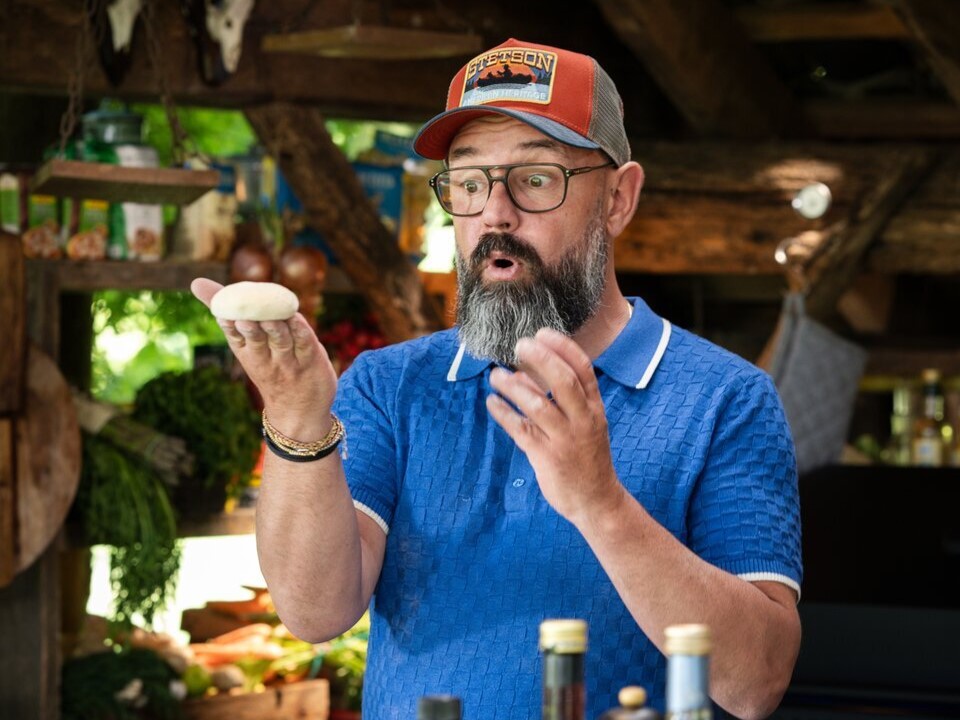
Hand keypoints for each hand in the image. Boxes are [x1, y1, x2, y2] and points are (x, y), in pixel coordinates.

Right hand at [191, 278, 337, 439]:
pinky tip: (298, 318)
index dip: (229, 322)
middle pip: (256, 338)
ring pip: (280, 340)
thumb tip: (196, 281)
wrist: (298, 413)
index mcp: (246, 351)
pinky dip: (301, 331)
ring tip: (270, 317)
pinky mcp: (311, 360)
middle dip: (249, 327)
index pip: (234, 334)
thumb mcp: (246, 344)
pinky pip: (304, 343)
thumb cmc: (269, 368)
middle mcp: (265, 357)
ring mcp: (288, 360)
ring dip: (275, 328)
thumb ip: (228, 312)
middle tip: (243, 317)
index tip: (222, 310)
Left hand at [486, 328, 623, 522]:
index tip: (542, 333)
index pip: (582, 369)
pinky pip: (521, 430)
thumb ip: (552, 399)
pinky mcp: (548, 458)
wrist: (596, 501)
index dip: (562, 348)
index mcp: (594, 408)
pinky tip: (492, 402)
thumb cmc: (585, 457)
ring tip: (495, 375)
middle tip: (520, 344)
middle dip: (541, 359)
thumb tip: (520, 374)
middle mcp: (583, 420)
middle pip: (563, 381)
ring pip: (538, 405)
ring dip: (514, 387)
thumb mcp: (579, 424)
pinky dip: (504, 414)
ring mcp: (566, 439)